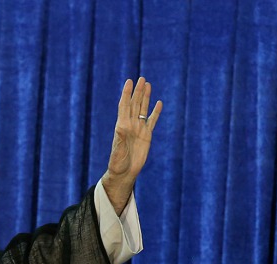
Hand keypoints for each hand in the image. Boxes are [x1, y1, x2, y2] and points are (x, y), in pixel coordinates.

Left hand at [101, 77, 162, 213]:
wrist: (124, 172)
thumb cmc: (118, 163)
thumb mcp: (118, 151)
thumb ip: (120, 139)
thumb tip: (122, 126)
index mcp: (122, 126)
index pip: (124, 106)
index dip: (126, 93)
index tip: (129, 82)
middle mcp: (130, 125)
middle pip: (135, 104)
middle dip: (137, 91)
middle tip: (141, 78)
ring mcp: (139, 129)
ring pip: (143, 109)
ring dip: (145, 97)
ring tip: (147, 84)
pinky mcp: (147, 136)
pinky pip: (152, 121)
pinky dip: (156, 112)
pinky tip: (159, 103)